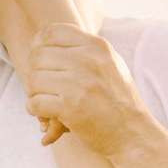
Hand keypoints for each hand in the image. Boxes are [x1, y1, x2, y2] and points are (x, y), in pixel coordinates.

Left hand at [25, 26, 146, 157]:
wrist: (133, 134)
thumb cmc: (119, 102)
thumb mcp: (110, 65)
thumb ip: (85, 49)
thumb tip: (43, 37)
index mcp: (97, 46)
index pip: (51, 32)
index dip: (38, 46)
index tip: (41, 63)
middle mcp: (89, 60)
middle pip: (38, 56)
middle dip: (34, 74)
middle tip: (41, 88)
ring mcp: (80, 83)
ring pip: (33, 79)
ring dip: (33, 94)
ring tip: (43, 102)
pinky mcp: (71, 107)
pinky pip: (35, 103)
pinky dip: (35, 110)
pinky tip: (44, 116)